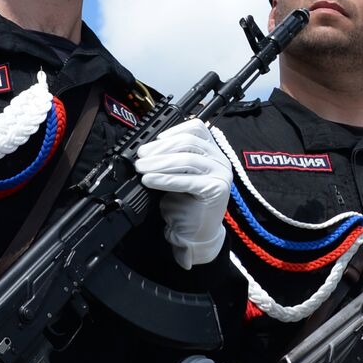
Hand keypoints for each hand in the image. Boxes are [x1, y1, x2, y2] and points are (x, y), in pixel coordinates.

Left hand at [134, 120, 231, 268]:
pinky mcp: (216, 189)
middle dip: (160, 148)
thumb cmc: (186, 206)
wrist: (196, 234)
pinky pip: (187, 180)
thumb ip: (171, 160)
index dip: (175, 130)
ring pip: (187, 159)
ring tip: (141, 168)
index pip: (197, 128)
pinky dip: (165, 179)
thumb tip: (147, 150)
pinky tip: (149, 180)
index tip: (155, 139)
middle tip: (141, 156)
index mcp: (213, 152)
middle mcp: (220, 160)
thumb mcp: (178, 176)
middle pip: (189, 142)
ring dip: (159, 162)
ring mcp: (220, 174)